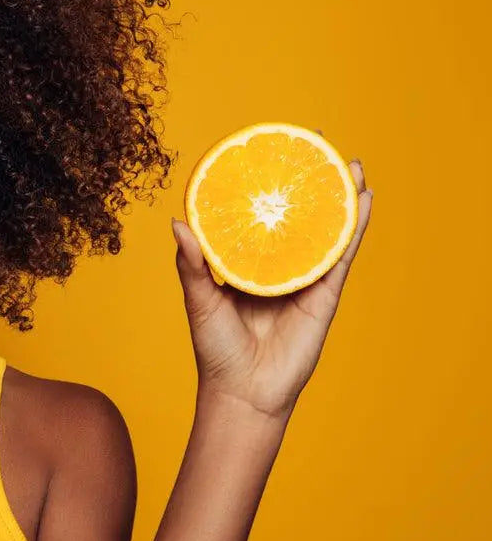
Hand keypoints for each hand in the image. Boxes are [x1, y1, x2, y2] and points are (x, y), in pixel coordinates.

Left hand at [170, 156, 373, 418]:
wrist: (243, 393)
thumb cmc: (216, 351)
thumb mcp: (199, 300)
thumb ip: (191, 265)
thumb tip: (177, 222)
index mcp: (246, 266)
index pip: (258, 220)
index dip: (266, 191)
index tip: (271, 156)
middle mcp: (277, 269)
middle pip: (297, 220)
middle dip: (309, 187)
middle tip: (318, 147)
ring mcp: (303, 281)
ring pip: (325, 232)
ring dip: (341, 199)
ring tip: (351, 166)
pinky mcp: (324, 296)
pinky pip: (341, 256)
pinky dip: (354, 228)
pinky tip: (364, 201)